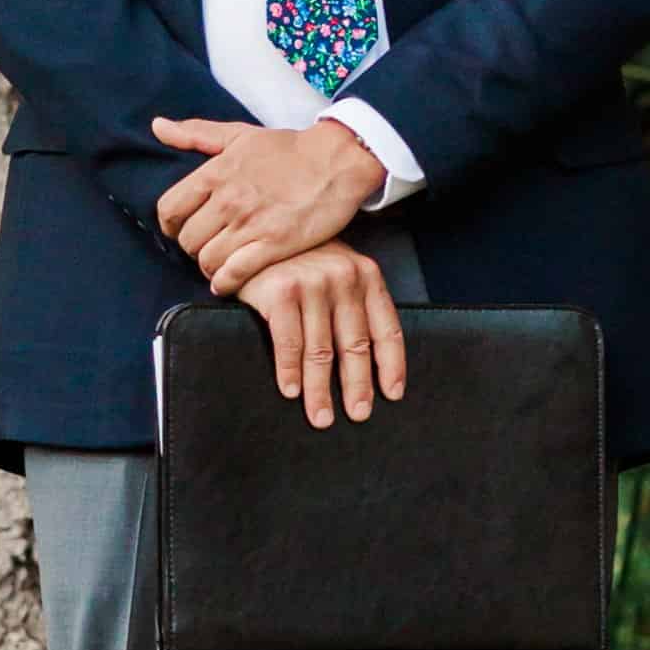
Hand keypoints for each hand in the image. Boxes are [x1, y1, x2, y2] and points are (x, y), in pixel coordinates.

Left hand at [153, 113, 381, 285]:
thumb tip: (158, 126)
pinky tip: (228, 282)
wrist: (337, 161)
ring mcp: (251, 224)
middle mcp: (228, 200)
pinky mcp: (274, 245)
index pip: (169, 209)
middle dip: (192, 247)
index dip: (170, 225)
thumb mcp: (239, 134)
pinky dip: (225, 283)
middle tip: (207, 246)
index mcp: (216, 173)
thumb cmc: (289, 148)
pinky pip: (234, 274)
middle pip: (187, 240)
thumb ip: (196, 133)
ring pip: (207, 260)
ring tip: (220, 264)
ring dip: (209, 266)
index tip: (181, 229)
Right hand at [244, 244, 407, 425]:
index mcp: (366, 276)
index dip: (391, 365)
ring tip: (321, 417)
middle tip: (358, 415)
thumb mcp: (337, 272)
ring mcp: (313, 284)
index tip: (392, 394)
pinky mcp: (282, 291)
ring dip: (320, 390)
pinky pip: (288, 342)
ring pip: (321, 351)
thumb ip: (353, 304)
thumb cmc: (300, 259)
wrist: (257, 233)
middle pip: (355, 346)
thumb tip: (365, 362)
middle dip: (357, 387)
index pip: (386, 328)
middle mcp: (344, 278)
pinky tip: (291, 392)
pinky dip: (289, 371)